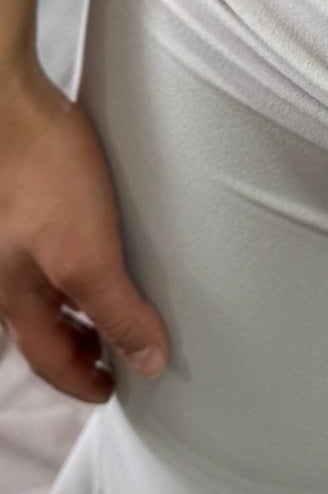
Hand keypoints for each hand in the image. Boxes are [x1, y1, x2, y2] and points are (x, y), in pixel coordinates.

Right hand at [0, 59, 168, 402]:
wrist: (8, 103)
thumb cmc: (41, 175)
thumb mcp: (87, 254)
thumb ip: (116, 310)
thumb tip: (147, 362)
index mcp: (14, 296)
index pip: (48, 360)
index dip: (82, 381)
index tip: (113, 390)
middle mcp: (7, 271)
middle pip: (43, 327)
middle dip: (80, 347)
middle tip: (118, 353)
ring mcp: (14, 236)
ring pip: (46, 289)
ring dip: (79, 307)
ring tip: (115, 303)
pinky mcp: (28, 199)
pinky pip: (52, 251)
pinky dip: (77, 266)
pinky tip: (100, 242)